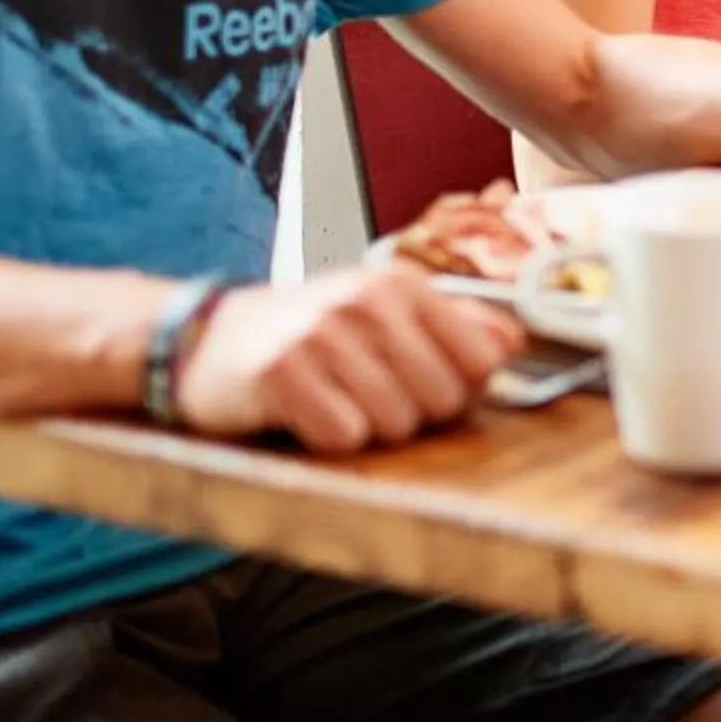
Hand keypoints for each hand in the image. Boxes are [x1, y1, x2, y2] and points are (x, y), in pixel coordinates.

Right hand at [176, 267, 521, 454]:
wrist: (208, 340)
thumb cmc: (310, 334)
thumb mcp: (385, 315)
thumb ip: (455, 327)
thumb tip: (512, 344)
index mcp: (403, 285)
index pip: (484, 359)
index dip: (463, 387)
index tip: (426, 382)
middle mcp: (366, 300)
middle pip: (444, 399)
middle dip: (413, 411)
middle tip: (365, 391)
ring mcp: (322, 332)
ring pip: (397, 422)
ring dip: (367, 427)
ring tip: (333, 397)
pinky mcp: (280, 372)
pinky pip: (343, 436)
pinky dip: (326, 436)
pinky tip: (304, 410)